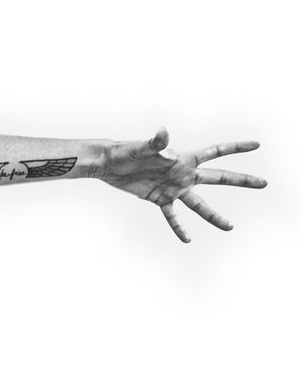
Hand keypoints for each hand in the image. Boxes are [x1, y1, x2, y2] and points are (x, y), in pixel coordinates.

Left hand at [100, 127, 266, 241]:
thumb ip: (155, 143)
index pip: (216, 151)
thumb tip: (163, 132)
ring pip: (200, 205)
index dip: (236, 148)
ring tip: (230, 227)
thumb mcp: (141, 148)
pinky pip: (173, 217)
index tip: (256, 145)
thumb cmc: (125, 151)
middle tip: (263, 183)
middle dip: (241, 181)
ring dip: (215, 216)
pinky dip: (179, 228)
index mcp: (184, 158)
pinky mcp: (159, 199)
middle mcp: (184, 173)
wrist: (109, 165)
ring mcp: (173, 187)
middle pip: (218, 178)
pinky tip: (187, 239)